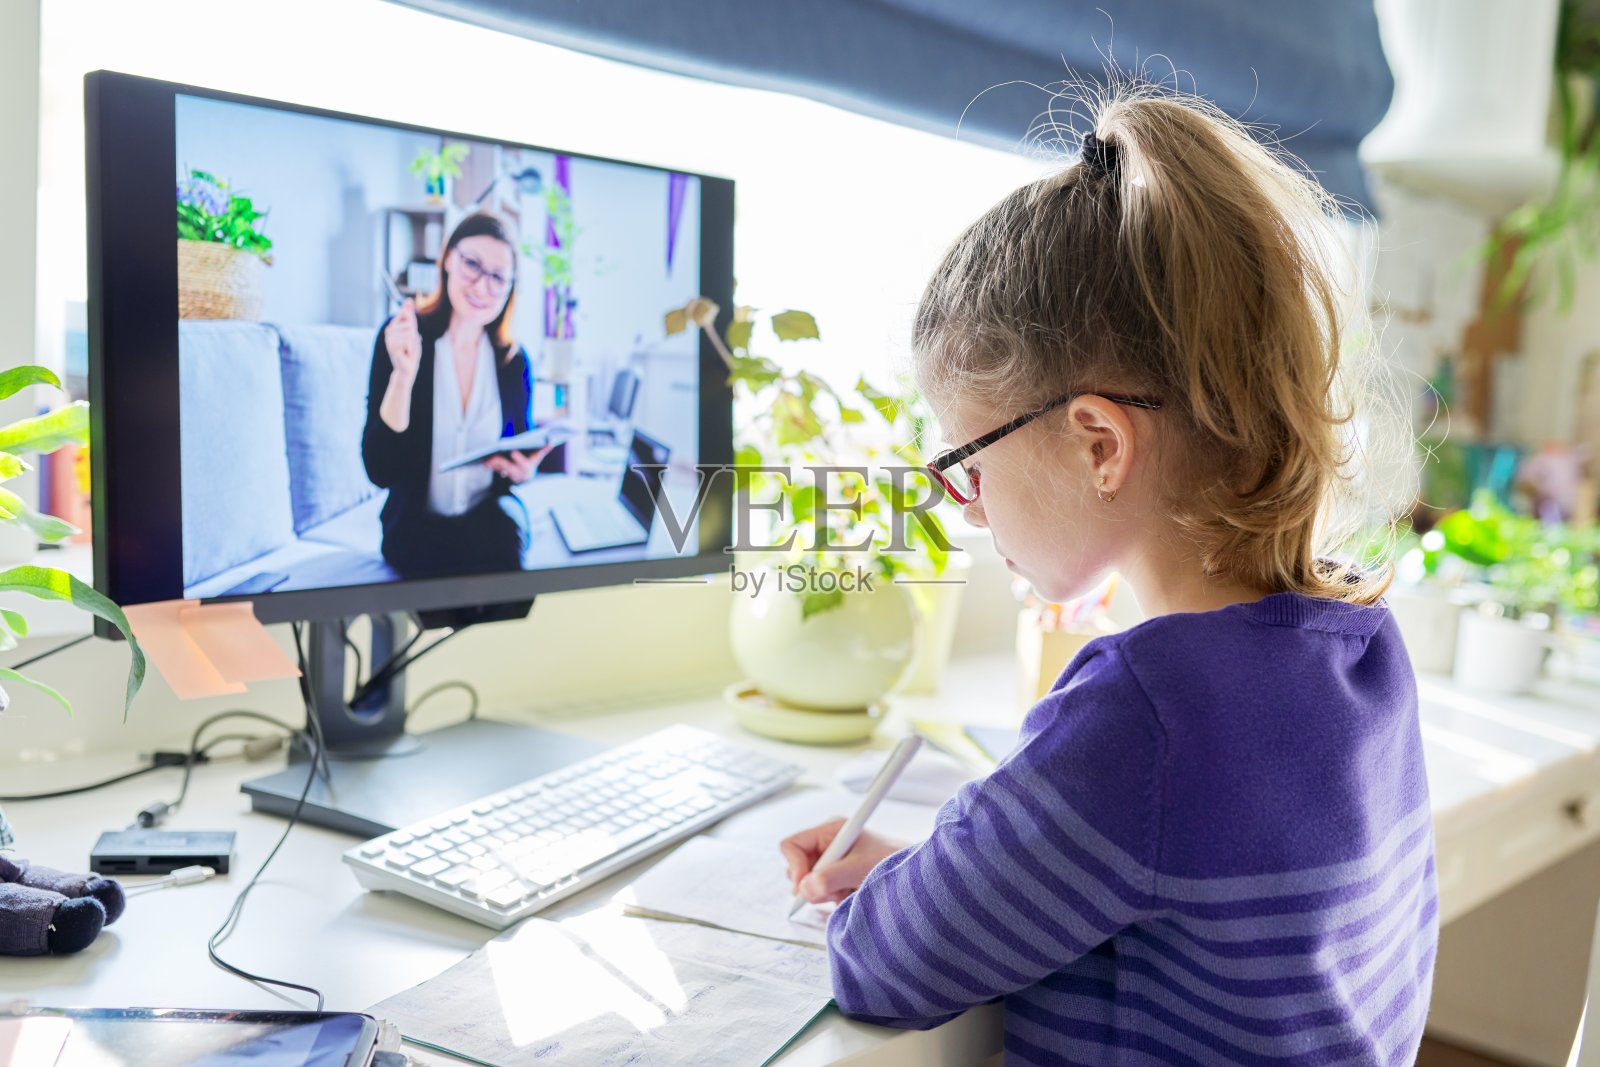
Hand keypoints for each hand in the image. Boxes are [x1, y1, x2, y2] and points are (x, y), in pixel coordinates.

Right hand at [383, 298, 421, 381]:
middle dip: (415, 336)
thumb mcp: (412, 332)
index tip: (411, 332)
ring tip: (408, 350)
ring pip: (410, 333)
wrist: (407, 369)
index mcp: (393, 327)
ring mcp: (389, 339)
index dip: (412, 321)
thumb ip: (410, 317)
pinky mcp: (392, 347)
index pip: (405, 314)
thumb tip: (409, 300)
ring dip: (414, 344)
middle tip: (410, 346)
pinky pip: (409, 340)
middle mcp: (389, 331)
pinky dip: (412, 348)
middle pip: (410, 323)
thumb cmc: (411, 351)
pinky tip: (407, 354)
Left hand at [483, 445, 551, 483]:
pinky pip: (495, 471)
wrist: (526, 476)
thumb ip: (544, 449)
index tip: (512, 452)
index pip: (524, 464)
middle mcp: (519, 474)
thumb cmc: (532, 460)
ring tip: (486, 458)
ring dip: (493, 465)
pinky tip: (484, 461)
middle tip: (493, 456)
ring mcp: (509, 475)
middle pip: (509, 468)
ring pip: (501, 470)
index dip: (518, 458)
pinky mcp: (502, 474)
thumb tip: (552, 442)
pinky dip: (490, 467)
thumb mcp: (538, 455)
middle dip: (501, 463)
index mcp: (528, 467)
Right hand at [779, 818, 906, 905]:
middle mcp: (827, 846)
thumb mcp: (860, 868)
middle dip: (812, 884)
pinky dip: (834, 899)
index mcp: (829, 831)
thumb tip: (804, 889)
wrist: (915, 878)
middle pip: (796, 868)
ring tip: (850, 891)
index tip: (806, 885)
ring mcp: (831, 863)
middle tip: (835, 890)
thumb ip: (831, 877)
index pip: (792, 845)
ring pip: (808, 885)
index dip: (795, 866)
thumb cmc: (893, 861)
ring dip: (826, 894)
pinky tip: (852, 896)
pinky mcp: (837, 879)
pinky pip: (821, 894)